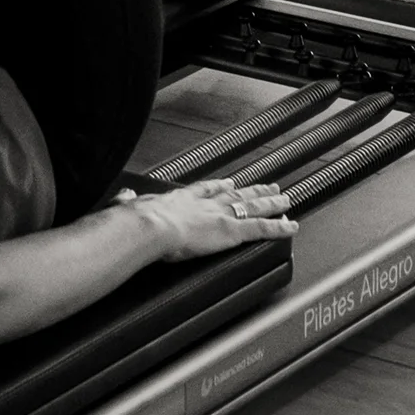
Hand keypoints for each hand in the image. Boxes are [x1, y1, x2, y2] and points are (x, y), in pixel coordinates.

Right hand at [118, 177, 296, 260]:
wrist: (149, 225)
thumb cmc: (138, 222)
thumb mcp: (131, 207)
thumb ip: (129, 202)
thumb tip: (124, 197)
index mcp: (183, 199)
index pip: (207, 190)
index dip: (220, 187)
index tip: (230, 183)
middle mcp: (206, 203)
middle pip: (236, 195)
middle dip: (253, 190)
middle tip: (269, 186)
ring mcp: (221, 216)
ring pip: (253, 206)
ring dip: (270, 202)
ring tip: (285, 199)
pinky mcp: (232, 231)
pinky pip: (261, 229)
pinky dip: (278, 228)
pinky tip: (290, 226)